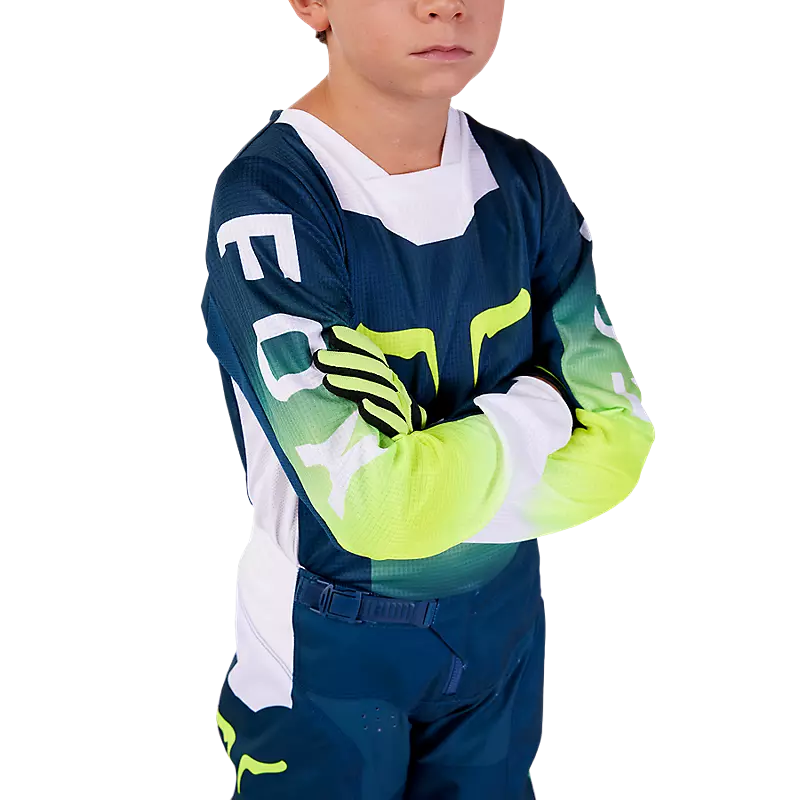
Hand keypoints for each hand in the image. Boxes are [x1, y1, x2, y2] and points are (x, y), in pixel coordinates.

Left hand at [312, 325, 427, 439]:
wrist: (410, 448)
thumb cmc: (382, 419)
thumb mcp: (370, 394)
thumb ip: (355, 379)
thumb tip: (324, 359)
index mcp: (387, 379)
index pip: (373, 355)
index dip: (354, 342)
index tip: (332, 333)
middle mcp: (396, 390)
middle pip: (373, 371)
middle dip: (344, 362)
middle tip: (318, 358)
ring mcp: (401, 410)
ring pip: (379, 393)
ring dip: (354, 385)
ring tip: (328, 381)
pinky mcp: (402, 432)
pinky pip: (392, 421)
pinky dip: (378, 413)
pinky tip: (362, 407)